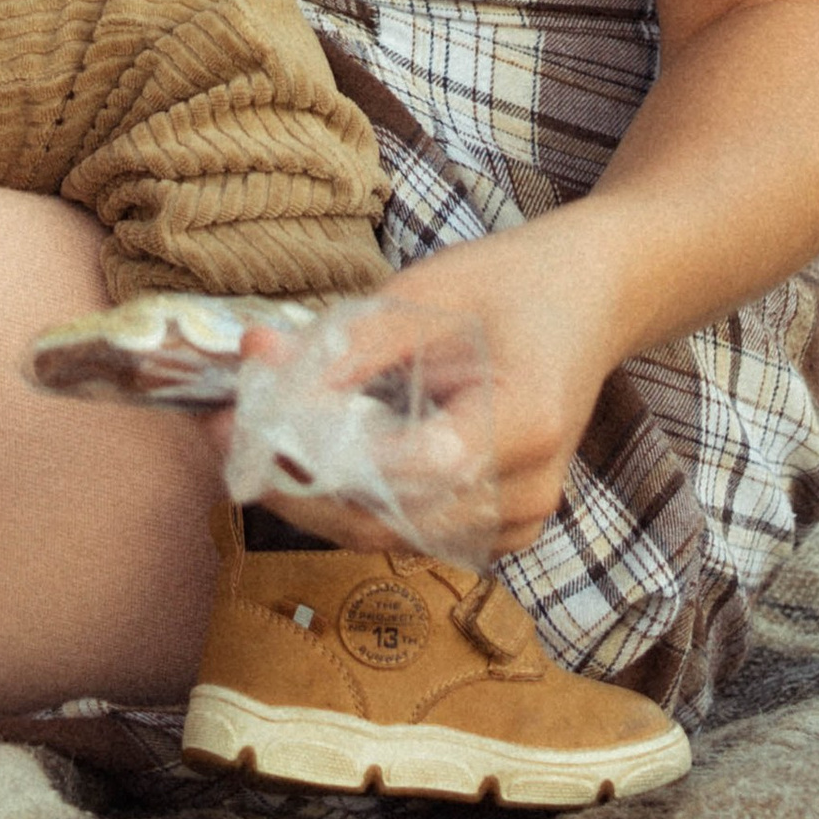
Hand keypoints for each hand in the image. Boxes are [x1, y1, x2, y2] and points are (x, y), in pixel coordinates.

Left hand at [233, 214, 620, 560]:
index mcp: (524, 418)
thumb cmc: (510, 283)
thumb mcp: (429, 290)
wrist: (593, 299)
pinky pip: (416, 533)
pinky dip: (359, 504)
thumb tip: (261, 368)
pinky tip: (315, 464)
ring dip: (319, 499)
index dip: (330, 460)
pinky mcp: (502, 528)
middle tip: (225, 438)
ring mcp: (521, 519)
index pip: (418, 466)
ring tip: (254, 443)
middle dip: (300, 485)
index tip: (253, 429)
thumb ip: (349, 343)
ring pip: (396, 536)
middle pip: (395, 518)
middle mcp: (528, 487)